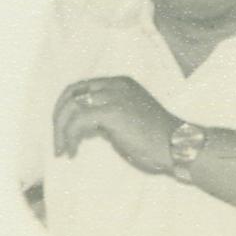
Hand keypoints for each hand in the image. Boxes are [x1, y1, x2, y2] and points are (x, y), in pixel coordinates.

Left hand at [54, 74, 177, 172]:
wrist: (177, 146)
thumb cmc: (155, 140)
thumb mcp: (125, 121)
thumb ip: (105, 117)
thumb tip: (80, 127)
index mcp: (120, 83)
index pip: (80, 88)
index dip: (66, 109)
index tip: (64, 133)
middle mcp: (115, 84)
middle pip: (71, 93)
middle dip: (59, 119)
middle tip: (59, 143)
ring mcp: (114, 95)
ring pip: (71, 107)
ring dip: (61, 130)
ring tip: (63, 150)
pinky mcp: (113, 111)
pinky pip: (78, 121)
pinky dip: (70, 137)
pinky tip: (74, 151)